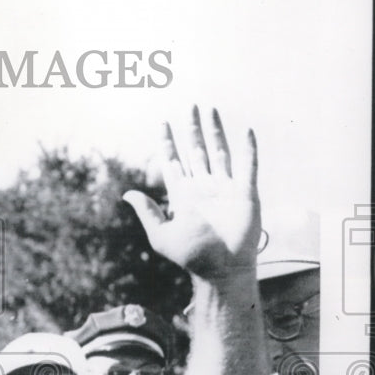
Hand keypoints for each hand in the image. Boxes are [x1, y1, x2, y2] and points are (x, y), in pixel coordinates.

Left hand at [124, 106, 259, 280]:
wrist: (221, 270)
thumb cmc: (191, 256)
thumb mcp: (161, 235)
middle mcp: (203, 186)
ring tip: (210, 109)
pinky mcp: (245, 192)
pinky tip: (247, 131)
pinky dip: (248, 149)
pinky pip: (247, 165)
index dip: (167, 142)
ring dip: (215, 130)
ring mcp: (225, 187)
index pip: (173, 161)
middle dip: (191, 128)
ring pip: (219, 151)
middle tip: (189, 105)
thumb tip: (126, 193)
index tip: (162, 123)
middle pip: (196, 150)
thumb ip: (147, 212)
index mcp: (182, 194)